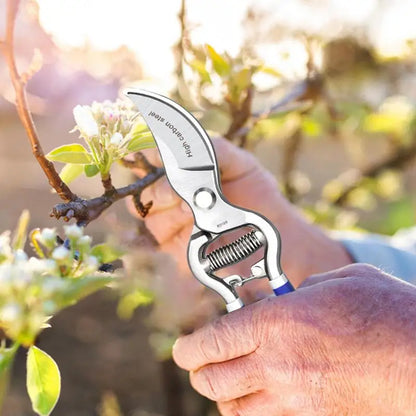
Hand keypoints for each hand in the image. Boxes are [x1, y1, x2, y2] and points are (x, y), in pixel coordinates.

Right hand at [129, 137, 351, 286]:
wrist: (273, 230)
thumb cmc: (257, 193)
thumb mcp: (241, 164)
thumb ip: (214, 149)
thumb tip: (186, 141)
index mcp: (183, 170)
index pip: (150, 159)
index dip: (148, 156)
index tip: (157, 157)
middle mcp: (172, 194)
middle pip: (145, 189)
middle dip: (161, 188)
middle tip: (181, 191)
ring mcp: (172, 220)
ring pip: (150, 214)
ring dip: (172, 211)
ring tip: (195, 211)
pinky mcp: (176, 246)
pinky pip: (162, 238)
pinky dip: (177, 231)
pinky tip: (197, 228)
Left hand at [172, 264, 415, 415]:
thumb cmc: (384, 310)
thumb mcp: (334, 282)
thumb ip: (296, 291)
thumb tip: (278, 299)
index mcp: (277, 323)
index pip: (211, 342)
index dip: (188, 348)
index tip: (183, 349)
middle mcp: (278, 364)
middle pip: (213, 381)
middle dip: (200, 371)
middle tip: (201, 362)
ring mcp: (296, 399)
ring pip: (235, 410)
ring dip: (224, 396)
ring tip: (229, 381)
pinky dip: (253, 413)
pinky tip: (261, 399)